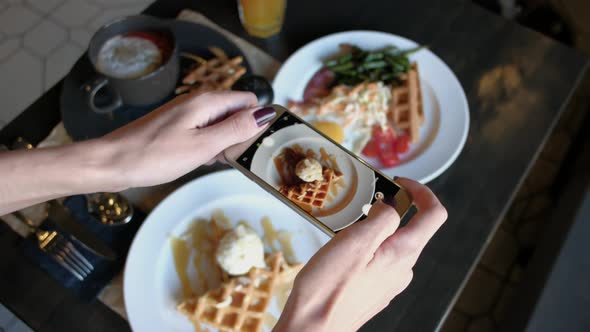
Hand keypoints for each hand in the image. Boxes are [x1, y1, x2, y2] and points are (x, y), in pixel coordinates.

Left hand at [97, 91, 273, 189]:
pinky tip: (201, 160)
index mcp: (206, 102)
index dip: (255, 122)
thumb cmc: (153, 156)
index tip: (248, 146)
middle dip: (241, 134)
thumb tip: (265, 114)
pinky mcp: (177, 126)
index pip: (248, 101)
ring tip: (212, 160)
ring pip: (221, 123)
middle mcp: (197, 102)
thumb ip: (236, 129)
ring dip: (225, 142)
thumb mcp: (202, 146)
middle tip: (227, 157)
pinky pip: (205, 131)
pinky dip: (209, 145)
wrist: (112, 162)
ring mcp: (186, 114)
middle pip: (236, 112)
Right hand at [274, 178, 447, 331]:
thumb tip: (391, 206)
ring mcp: (390, 282)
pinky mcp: (376, 290)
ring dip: (374, 230)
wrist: (312, 327)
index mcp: (403, 253)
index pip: (434, 215)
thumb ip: (381, 218)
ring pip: (392, 245)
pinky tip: (342, 253)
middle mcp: (402, 269)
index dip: (422, 191)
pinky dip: (366, 247)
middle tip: (363, 202)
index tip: (400, 183)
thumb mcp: (355, 241)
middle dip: (390, 209)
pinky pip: (379, 260)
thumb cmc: (328, 289)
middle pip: (411, 228)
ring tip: (347, 229)